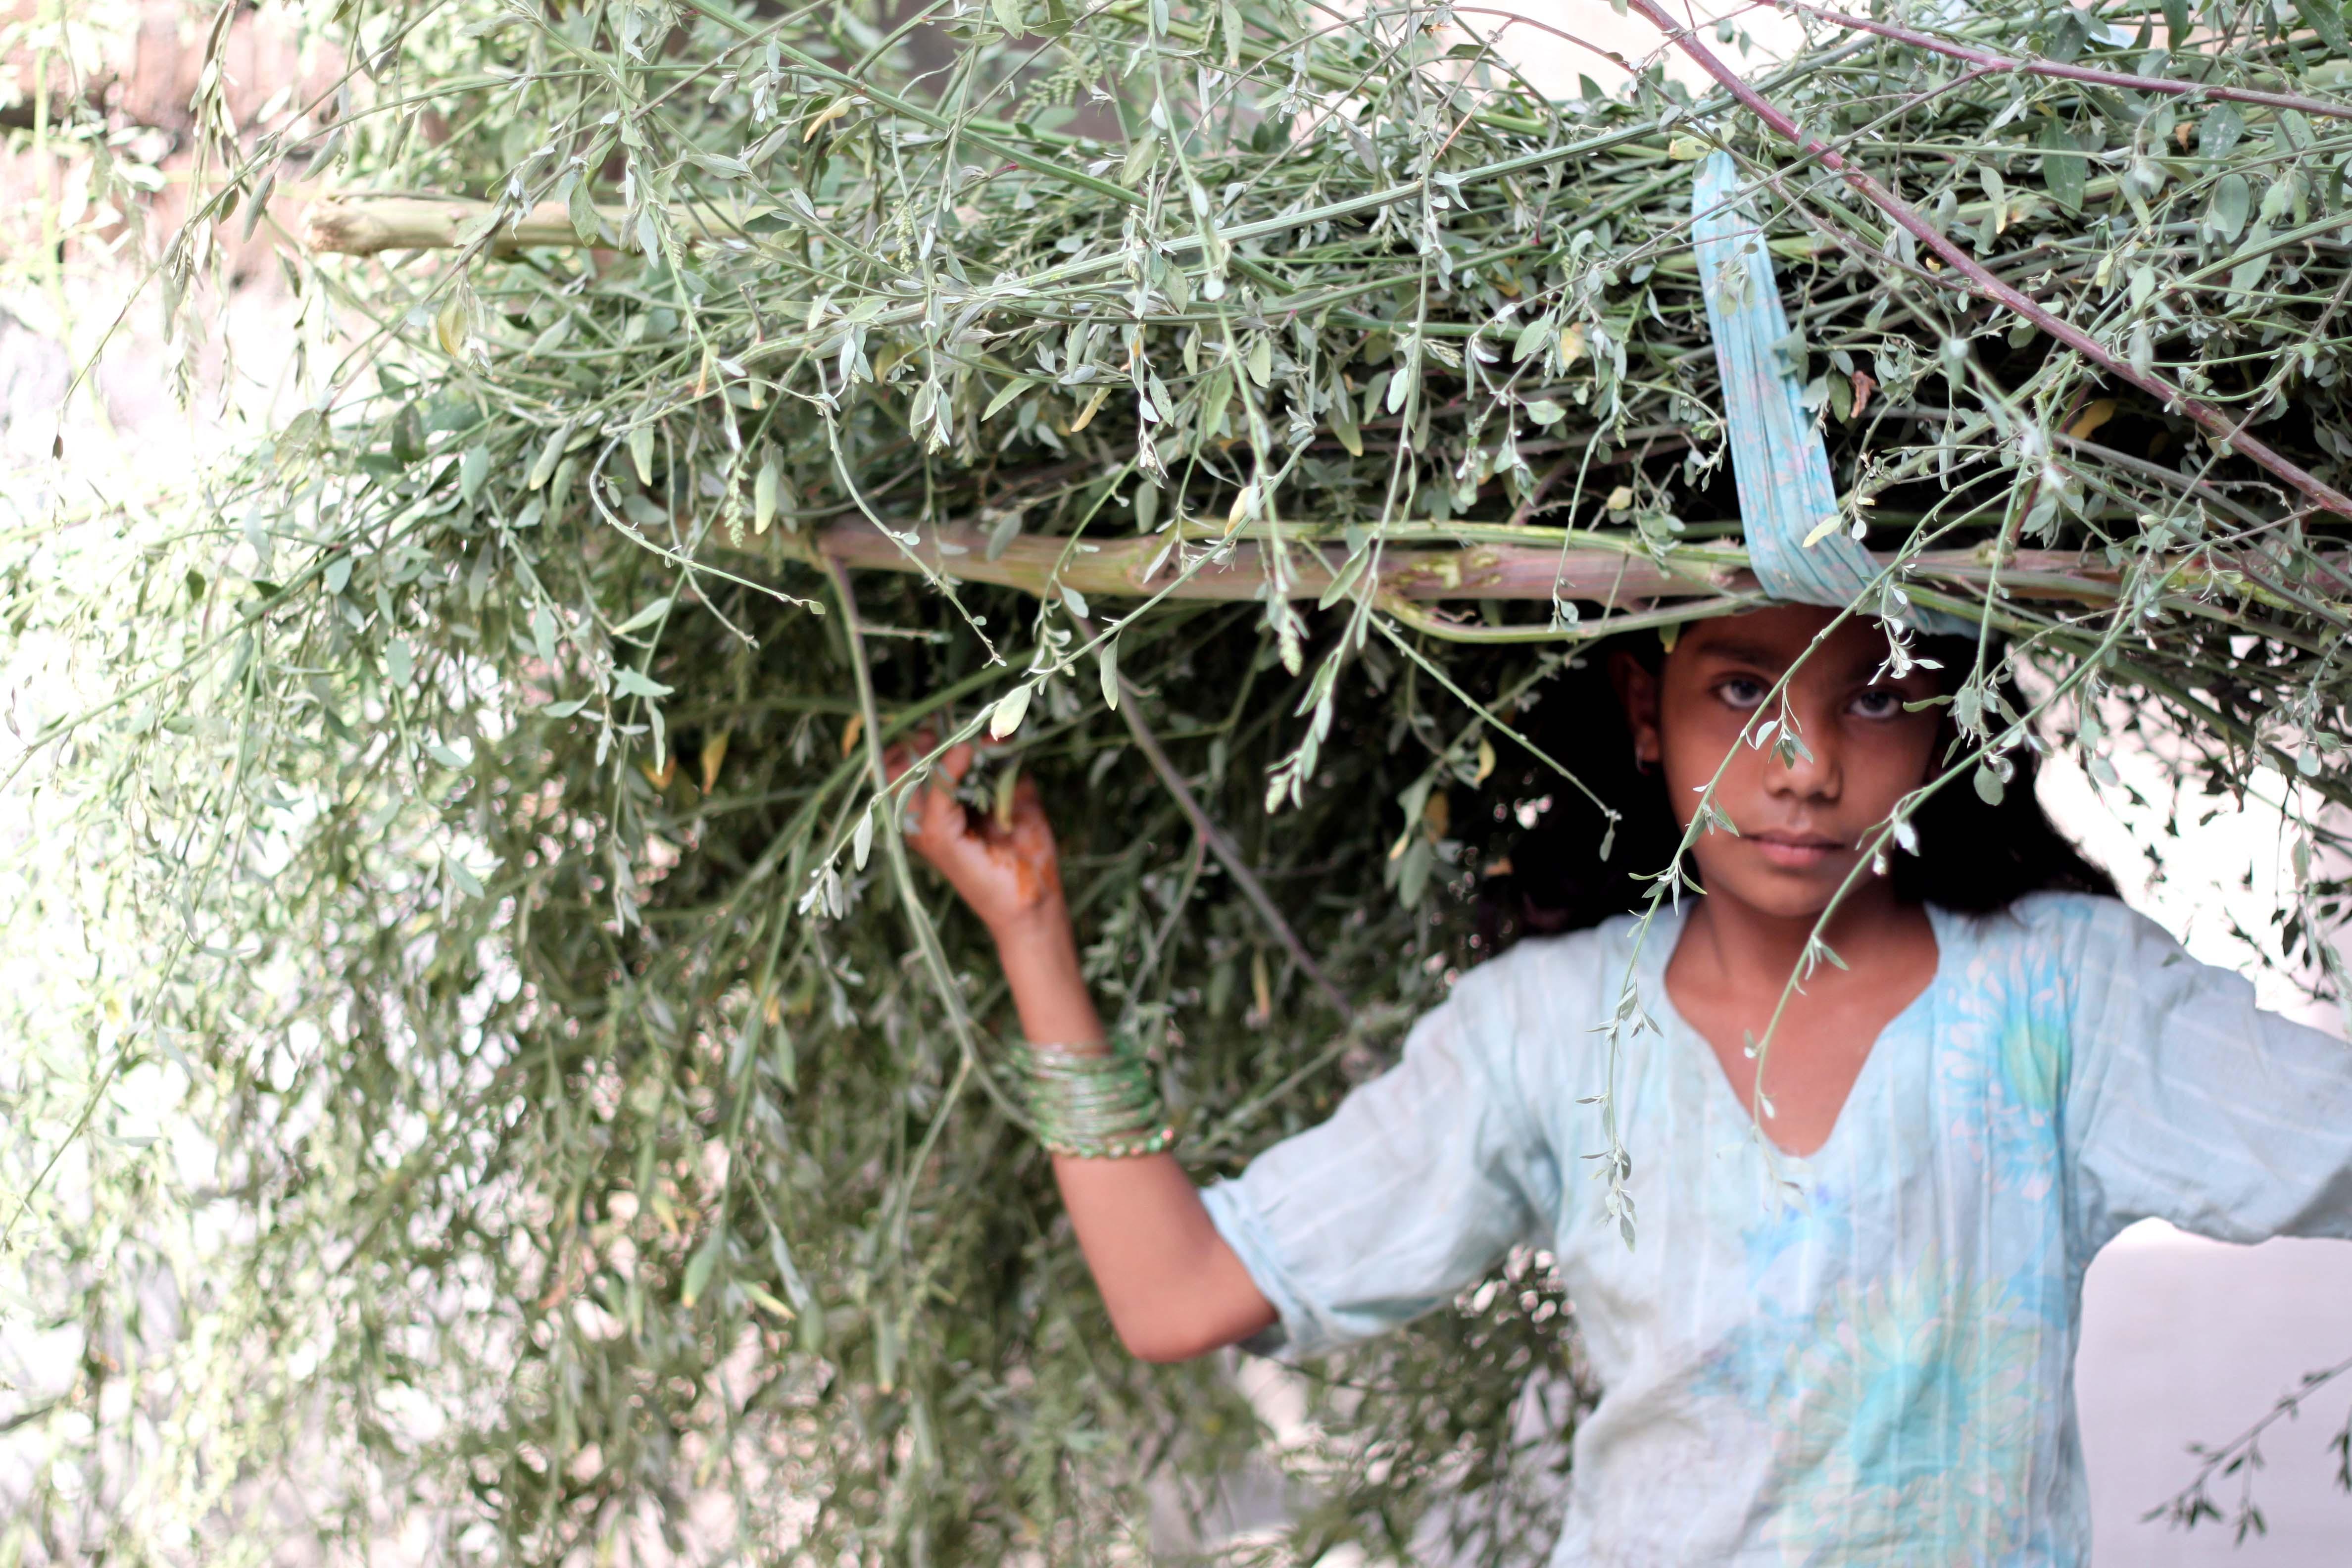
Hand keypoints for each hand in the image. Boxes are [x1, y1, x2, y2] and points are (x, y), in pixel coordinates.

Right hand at [887, 735, 1065, 939]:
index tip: (946, 711)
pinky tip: (967, 751)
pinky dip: (949, 769)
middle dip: (919, 737)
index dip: (921, 734)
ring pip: (904, 777)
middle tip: (947, 719)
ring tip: (960, 733)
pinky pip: (934, 799)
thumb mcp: (1016, 793)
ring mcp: (926, 831)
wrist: (1037, 899)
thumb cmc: (1025, 852)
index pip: (905, 761)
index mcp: (933, 808)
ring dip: (931, 748)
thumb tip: (996, 729)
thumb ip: (1003, 762)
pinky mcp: (940, 843)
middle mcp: (921, 819)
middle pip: (895, 765)